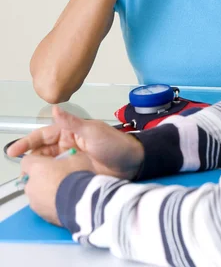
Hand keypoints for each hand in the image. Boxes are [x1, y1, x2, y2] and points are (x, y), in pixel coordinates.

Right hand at [7, 106, 144, 180]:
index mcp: (70, 132)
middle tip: (21, 171)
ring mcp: (72, 161)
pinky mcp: (77, 174)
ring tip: (28, 181)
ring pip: (49, 166)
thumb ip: (72, 122)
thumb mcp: (93, 131)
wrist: (133, 163)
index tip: (13, 152)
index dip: (27, 143)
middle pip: (43, 152)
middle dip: (30, 160)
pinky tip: (43, 187)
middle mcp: (68, 145)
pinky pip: (59, 176)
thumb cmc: (115, 143)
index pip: (43, 136)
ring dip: (39, 171)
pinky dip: (50, 180)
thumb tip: (55, 108)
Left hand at [21, 152, 93, 225]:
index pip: (27, 160)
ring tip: (64, 190)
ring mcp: (35, 203)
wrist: (83, 203)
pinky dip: (51, 203)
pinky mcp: (42, 215)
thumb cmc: (77, 178)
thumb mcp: (78, 157)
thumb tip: (71, 157)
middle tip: (59, 175)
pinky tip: (65, 201)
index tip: (49, 160)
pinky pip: (43, 206)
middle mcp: (31, 186)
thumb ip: (69, 156)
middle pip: (32, 178)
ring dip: (47, 191)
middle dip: (43, 176)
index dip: (38, 159)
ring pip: (37, 194)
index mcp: (36, 168)